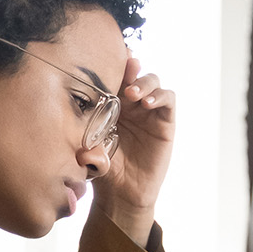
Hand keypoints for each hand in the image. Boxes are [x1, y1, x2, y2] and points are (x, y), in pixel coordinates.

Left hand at [92, 53, 173, 244]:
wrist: (123, 194)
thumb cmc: (104, 171)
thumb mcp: (91, 157)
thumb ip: (88, 151)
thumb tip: (84, 154)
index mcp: (110, 104)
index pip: (113, 77)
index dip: (111, 64)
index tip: (103, 57)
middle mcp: (130, 104)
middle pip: (134, 72)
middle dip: (129, 68)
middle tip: (124, 72)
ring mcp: (149, 112)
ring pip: (152, 81)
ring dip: (144, 82)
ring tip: (133, 94)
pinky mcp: (165, 123)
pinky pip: (168, 100)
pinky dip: (160, 96)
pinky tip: (148, 104)